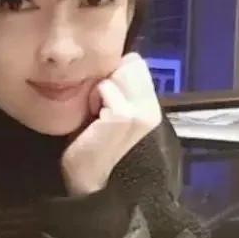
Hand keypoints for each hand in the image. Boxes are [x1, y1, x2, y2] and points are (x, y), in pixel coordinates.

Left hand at [61, 53, 162, 195]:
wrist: (86, 177)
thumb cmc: (91, 141)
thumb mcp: (110, 110)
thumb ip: (118, 88)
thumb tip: (111, 60)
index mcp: (151, 104)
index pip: (136, 62)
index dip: (114, 71)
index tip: (102, 96)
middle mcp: (152, 107)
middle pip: (129, 63)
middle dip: (108, 76)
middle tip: (97, 105)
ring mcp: (141, 112)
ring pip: (118, 72)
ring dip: (99, 87)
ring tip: (95, 112)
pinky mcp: (125, 116)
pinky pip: (104, 87)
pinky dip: (93, 98)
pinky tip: (92, 119)